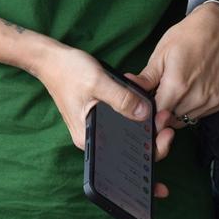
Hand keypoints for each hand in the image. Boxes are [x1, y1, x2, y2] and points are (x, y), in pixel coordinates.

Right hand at [32, 46, 175, 198]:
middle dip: (152, 142)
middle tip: (168, 124)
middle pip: (127, 151)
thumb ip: (122, 99)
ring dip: (145, 132)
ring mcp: (96, 130)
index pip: (123, 158)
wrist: (50, 60)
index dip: (149, 153)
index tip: (165, 137)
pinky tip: (148, 117)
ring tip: (162, 119)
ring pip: (126, 140)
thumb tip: (145, 114)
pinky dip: (135, 125)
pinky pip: (120, 128)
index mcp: (89, 138)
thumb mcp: (98, 82)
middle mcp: (93, 139)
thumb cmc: (69, 71)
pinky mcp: (98, 120)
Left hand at [127, 4, 218, 155]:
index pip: (158, 115)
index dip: (151, 112)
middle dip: (164, 110)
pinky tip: (194, 89)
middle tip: (164, 91)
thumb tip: (129, 89)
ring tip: (180, 88)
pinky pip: (203, 114)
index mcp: (178, 85)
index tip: (149, 104)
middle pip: (172, 119)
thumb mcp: (160, 54)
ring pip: (187, 119)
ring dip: (179, 110)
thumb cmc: (187, 37)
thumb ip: (146, 78)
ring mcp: (213, 100)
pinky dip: (195, 107)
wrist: (217, 29)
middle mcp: (198, 97)